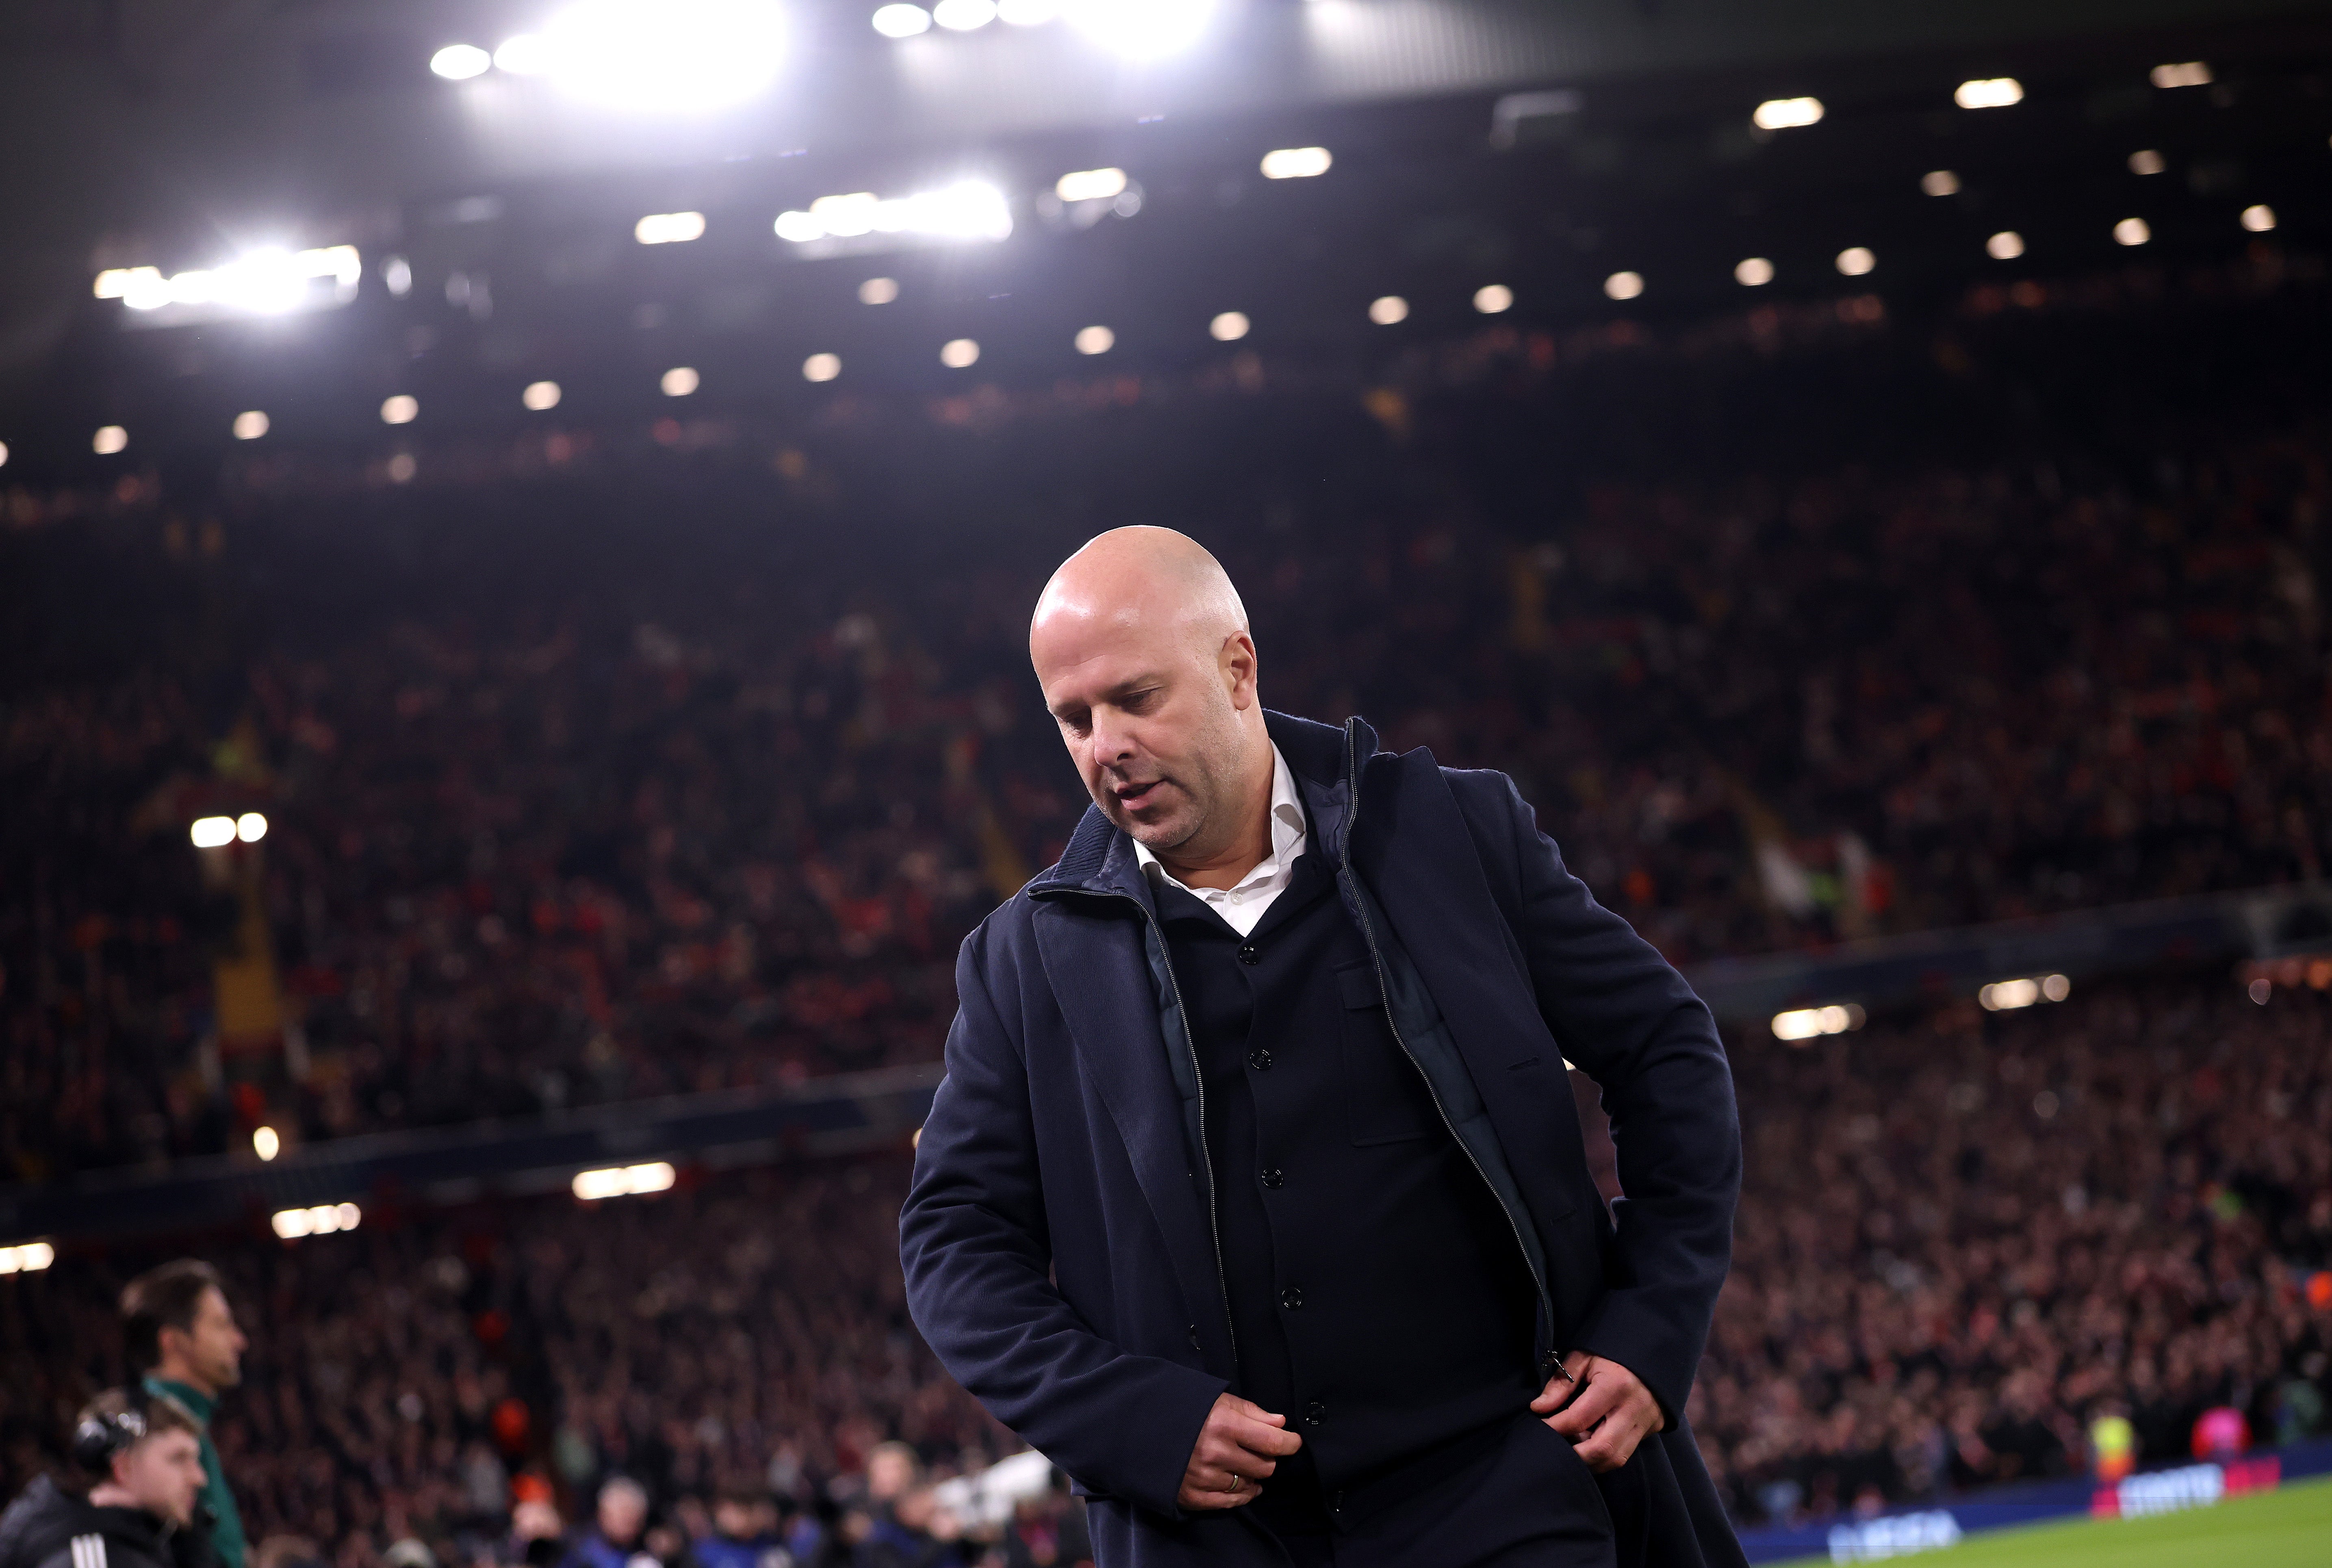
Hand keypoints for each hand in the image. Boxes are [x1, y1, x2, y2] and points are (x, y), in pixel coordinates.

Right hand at [1177, 1393, 1301, 1510]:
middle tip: (1260, 1450)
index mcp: (1223, 1424)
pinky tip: (1241, 1485)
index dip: (1289, 1443)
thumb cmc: (1182, 1409)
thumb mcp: (1217, 1400)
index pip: (1272, 1442)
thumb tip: (1280, 1423)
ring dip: (1252, 1475)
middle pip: (1264, 1466)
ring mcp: (1203, 1477)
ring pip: (1249, 1485)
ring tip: (1243, 1464)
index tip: (1293, 1442)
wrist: (1139, 1428)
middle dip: (1268, 1458)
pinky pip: (1230, 1502)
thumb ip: (1251, 1412)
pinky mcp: (1192, 1496)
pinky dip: (1241, 1494)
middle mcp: (1215, 1453)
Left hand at [1531, 1351, 1662, 1471]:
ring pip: (1615, 1459)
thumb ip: (1561, 1382)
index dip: (1554, 1427)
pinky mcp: (1649, 1430)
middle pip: (1602, 1448)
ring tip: (1572, 1445)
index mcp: (1616, 1385)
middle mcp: (1633, 1409)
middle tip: (1555, 1447)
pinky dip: (1603, 1457)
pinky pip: (1624, 1455)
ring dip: (1590, 1460)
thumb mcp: (1584, 1357)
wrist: (1652, 1354)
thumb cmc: (1612, 1355)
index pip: (1579, 1418)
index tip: (1540, 1426)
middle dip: (1574, 1455)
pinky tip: (1588, 1445)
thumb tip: (1539, 1408)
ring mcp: (1645, 1423)